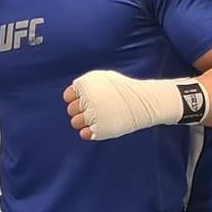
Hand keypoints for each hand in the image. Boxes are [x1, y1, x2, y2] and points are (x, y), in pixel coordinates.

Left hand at [63, 70, 181, 140]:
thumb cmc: (123, 89)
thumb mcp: (104, 78)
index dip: (76, 99)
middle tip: (95, 110)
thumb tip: (72, 93)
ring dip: (83, 122)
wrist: (142, 102)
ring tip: (97, 118)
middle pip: (71, 110)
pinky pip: (84, 134)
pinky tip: (98, 127)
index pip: (68, 96)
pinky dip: (88, 132)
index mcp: (86, 85)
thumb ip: (86, 84)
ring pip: (75, 123)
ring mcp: (92, 115)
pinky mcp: (99, 129)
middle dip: (80, 110)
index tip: (87, 101)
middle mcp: (87, 100)